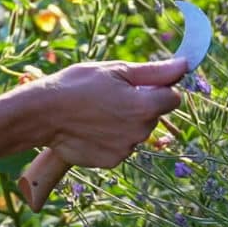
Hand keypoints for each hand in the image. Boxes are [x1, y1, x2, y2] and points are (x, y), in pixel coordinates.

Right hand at [39, 58, 185, 168]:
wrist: (43, 115)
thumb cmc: (77, 85)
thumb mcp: (114, 70)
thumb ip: (154, 72)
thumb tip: (184, 65)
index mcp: (145, 106)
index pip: (173, 97)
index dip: (157, 88)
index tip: (136, 84)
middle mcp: (141, 131)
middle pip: (154, 115)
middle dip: (140, 104)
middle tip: (110, 95)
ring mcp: (126, 149)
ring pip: (137, 131)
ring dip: (125, 122)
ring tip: (97, 111)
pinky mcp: (112, 161)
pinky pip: (122, 145)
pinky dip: (112, 137)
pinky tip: (92, 127)